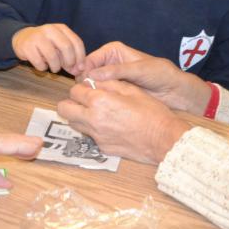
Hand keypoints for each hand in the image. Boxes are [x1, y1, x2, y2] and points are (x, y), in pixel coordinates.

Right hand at [12, 24, 85, 73]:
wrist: (23, 38)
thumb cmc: (46, 44)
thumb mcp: (59, 46)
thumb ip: (70, 57)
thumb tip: (78, 71)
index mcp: (61, 28)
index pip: (76, 42)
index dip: (80, 57)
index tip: (80, 68)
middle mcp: (50, 29)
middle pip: (66, 47)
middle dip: (70, 62)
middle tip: (68, 69)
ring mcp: (37, 37)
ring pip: (53, 56)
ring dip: (56, 67)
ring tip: (54, 68)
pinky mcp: (27, 46)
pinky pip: (39, 62)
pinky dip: (43, 68)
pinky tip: (42, 65)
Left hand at [57, 80, 189, 164]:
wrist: (164, 140)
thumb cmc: (152, 112)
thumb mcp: (131, 89)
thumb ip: (108, 83)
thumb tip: (93, 81)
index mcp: (99, 101)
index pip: (74, 91)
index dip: (81, 87)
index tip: (89, 88)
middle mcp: (93, 119)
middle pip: (64, 109)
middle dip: (71, 102)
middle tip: (84, 100)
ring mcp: (97, 136)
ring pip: (74, 123)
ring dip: (79, 116)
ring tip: (95, 112)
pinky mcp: (103, 147)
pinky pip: (89, 135)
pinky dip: (93, 129)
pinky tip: (109, 125)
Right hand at [79, 41, 209, 112]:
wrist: (173, 90)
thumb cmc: (160, 74)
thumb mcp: (139, 70)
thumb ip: (116, 71)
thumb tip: (92, 74)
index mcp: (112, 51)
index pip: (90, 59)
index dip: (83, 70)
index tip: (82, 83)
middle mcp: (108, 63)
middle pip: (88, 72)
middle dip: (86, 82)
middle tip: (84, 95)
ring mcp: (110, 78)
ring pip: (93, 84)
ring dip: (92, 92)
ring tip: (91, 102)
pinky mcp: (114, 90)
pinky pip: (101, 94)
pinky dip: (99, 99)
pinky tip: (98, 106)